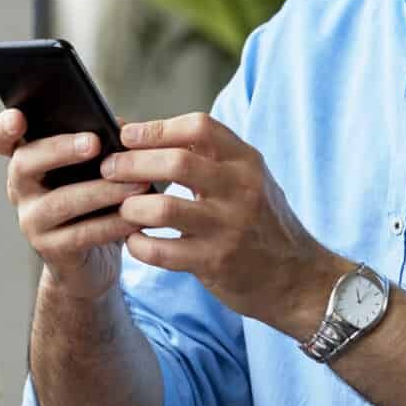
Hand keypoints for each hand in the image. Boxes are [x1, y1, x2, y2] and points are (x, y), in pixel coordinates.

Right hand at [0, 108, 141, 304]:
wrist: (92, 264)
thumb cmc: (94, 205)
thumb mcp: (95, 170)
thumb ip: (102, 144)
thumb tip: (122, 126)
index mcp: (29, 160)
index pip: (2, 140)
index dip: (3, 127)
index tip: (18, 117)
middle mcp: (21, 188)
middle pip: (25, 162)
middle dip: (60, 150)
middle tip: (94, 143)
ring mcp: (31, 220)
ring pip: (59, 201)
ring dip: (100, 191)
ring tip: (136, 184)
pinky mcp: (50, 249)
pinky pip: (80, 234)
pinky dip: (111, 224)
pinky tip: (134, 218)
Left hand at [99, 113, 340, 335]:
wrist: (298, 278)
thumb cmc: (261, 222)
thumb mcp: (248, 179)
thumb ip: (208, 158)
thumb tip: (144, 136)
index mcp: (247, 161)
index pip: (199, 127)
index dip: (156, 128)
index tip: (127, 135)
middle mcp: (241, 190)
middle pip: (176, 162)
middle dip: (131, 163)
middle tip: (107, 169)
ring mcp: (228, 228)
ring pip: (163, 208)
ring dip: (131, 207)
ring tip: (123, 208)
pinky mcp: (215, 262)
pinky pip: (161, 251)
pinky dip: (138, 244)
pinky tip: (134, 241)